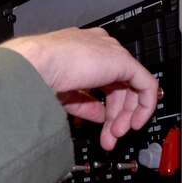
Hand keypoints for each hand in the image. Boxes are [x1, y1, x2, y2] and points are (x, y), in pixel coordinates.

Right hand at [1, 27, 158, 150]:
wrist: (35, 64)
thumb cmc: (37, 71)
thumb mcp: (66, 93)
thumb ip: (86, 103)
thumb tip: (100, 116)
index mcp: (83, 49)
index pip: (105, 79)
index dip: (107, 105)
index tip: (103, 125)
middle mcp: (99, 47)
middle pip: (119, 85)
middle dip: (116, 115)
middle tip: (110, 135)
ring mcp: (111, 51)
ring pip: (133, 86)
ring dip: (125, 115)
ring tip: (115, 134)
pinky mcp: (122, 60)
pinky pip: (146, 84)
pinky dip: (144, 106)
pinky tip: (134, 122)